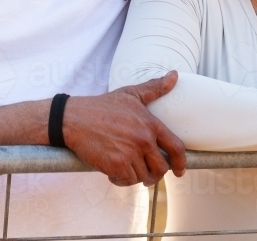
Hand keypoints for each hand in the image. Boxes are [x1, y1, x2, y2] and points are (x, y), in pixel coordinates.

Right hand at [63, 71, 185, 187]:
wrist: (74, 119)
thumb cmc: (102, 106)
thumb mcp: (130, 94)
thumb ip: (155, 88)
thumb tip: (174, 75)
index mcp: (150, 124)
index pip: (176, 147)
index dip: (181, 162)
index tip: (180, 171)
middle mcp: (143, 140)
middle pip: (161, 168)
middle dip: (156, 173)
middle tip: (147, 172)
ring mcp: (130, 154)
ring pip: (144, 177)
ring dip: (138, 176)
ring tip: (128, 169)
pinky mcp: (116, 165)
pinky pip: (127, 181)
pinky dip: (122, 180)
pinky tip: (116, 172)